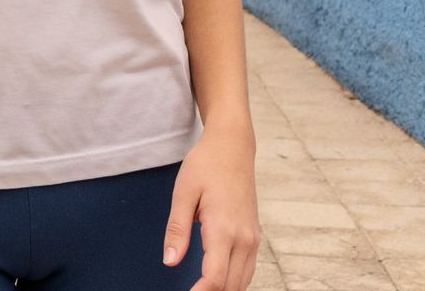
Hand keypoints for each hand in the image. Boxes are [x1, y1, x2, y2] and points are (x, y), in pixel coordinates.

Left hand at [164, 123, 259, 290]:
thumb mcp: (183, 193)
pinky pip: (247, 269)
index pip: (215, 278)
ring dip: (224, 290)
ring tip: (200, 290)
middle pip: (231, 286)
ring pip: (243, 281)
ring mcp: (253, 239)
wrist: (233, 148)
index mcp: (224, 229)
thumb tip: (170, 262)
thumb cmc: (205, 166)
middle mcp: (244, 239)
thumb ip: (177, 230)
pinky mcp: (254, 236)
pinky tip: (217, 282)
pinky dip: (233, 281)